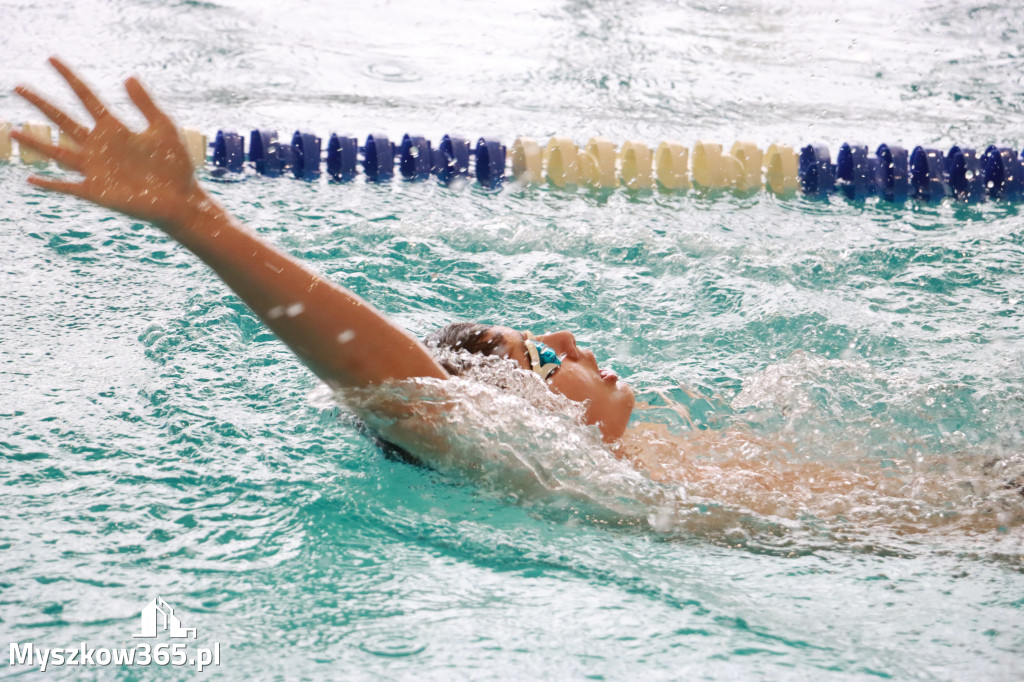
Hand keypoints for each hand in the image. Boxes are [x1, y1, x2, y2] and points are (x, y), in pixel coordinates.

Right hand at [12, 56, 203, 230]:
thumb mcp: (163, 128)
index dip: (69, 77)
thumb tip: (127, 76)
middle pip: (64, 120)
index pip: (86, 97)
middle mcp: (100, 146)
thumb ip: (145, 104)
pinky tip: (30, 181)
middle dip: (41, 104)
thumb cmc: (175, 165)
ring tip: (13, 131)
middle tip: (18, 87)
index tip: (51, 59)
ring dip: (35, 143)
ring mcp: (95, 168)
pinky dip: (49, 184)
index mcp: (115, 128)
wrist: (182, 199)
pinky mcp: (96, 191)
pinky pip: (67, 187)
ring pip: (58, 152)